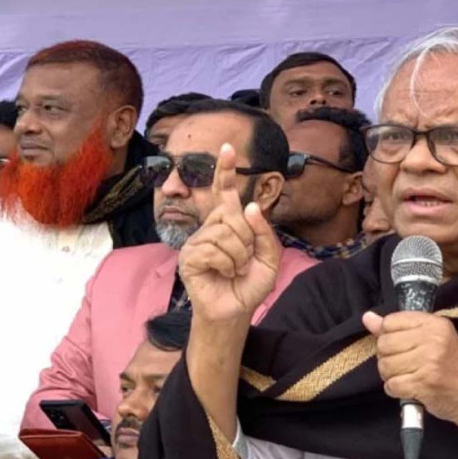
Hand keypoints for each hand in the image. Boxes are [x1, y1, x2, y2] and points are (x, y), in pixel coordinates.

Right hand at [178, 143, 281, 323]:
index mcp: (229, 224)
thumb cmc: (249, 284)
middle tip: (244, 260)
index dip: (226, 170)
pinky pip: (212, 249)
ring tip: (235, 270)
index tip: (228, 147)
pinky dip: (226, 264)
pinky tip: (223, 273)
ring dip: (238, 255)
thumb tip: (249, 205)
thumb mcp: (269, 257)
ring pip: (224, 233)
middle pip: (232, 214)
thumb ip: (263, 232)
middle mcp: (210, 228)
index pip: (226, 193)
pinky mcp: (188, 257)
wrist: (236, 311)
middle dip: (247, 239)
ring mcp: (197, 241)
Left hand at [363, 311, 457, 422]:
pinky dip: (395, 390)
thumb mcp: (430, 338)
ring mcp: (430, 361)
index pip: (390, 322)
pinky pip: (392, 385)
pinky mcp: (425, 383)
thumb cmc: (449, 365)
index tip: (400, 346)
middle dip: (387, 358)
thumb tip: (367, 318)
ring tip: (407, 376)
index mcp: (434, 323)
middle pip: (384, 344)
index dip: (388, 336)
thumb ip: (398, 328)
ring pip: (385, 366)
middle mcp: (433, 339)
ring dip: (391, 376)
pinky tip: (408, 388)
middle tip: (403, 365)